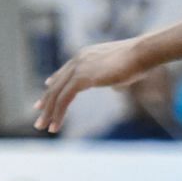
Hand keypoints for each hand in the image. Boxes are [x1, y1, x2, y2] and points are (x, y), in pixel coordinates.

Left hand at [31, 40, 148, 133]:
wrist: (142, 53)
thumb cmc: (139, 62)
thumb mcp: (122, 72)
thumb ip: (113, 79)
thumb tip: (114, 88)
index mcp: (86, 55)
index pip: (65, 71)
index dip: (54, 83)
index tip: (46, 90)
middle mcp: (78, 59)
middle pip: (56, 84)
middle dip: (46, 101)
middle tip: (38, 115)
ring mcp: (78, 67)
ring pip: (56, 94)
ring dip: (49, 112)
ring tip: (42, 127)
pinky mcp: (81, 78)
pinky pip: (64, 99)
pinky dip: (58, 113)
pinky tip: (56, 125)